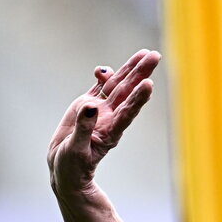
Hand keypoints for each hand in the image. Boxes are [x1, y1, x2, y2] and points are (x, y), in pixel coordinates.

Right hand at [47, 49, 159, 196]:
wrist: (66, 167)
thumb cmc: (73, 165)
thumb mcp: (76, 151)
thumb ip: (84, 129)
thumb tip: (90, 106)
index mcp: (111, 132)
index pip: (128, 112)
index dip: (138, 98)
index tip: (149, 84)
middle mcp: (110, 118)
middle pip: (128, 92)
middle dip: (141, 73)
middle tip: (155, 56)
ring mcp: (101, 111)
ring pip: (118, 86)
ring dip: (130, 70)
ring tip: (146, 53)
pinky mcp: (88, 106)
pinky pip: (100, 88)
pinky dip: (104, 76)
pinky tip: (106, 68)